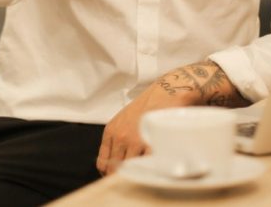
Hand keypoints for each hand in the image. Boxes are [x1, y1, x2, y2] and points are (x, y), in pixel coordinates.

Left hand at [96, 60, 248, 175]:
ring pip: (131, 169)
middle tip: (131, 179)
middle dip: (122, 176)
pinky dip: (149, 169)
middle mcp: (120, 137)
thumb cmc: (148, 106)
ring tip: (144, 174)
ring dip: (137, 173)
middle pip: (115, 169)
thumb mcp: (124, 119)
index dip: (109, 174)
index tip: (117, 177)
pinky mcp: (151, 142)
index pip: (103, 163)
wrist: (167, 92)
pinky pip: (146, 165)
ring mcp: (136, 141)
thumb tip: (114, 163)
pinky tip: (153, 169)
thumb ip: (117, 139)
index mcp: (111, 131)